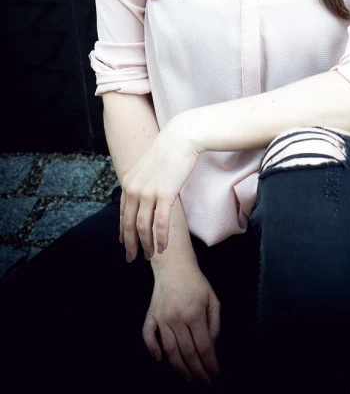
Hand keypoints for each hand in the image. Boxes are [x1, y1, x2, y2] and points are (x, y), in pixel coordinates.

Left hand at [120, 123, 200, 261]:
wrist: (180, 138)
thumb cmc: (168, 151)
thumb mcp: (147, 167)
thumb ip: (142, 182)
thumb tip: (144, 196)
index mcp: (128, 182)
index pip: (122, 213)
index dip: (123, 231)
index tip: (125, 243)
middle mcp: (134, 189)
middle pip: (129, 224)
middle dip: (131, 244)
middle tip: (133, 258)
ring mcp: (148, 192)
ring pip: (143, 226)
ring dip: (146, 244)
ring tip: (150, 255)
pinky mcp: (165, 194)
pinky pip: (160, 222)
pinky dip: (161, 238)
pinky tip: (163, 247)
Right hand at [142, 261, 220, 386]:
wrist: (174, 265)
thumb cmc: (196, 282)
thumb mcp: (212, 299)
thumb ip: (215, 323)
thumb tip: (212, 345)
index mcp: (194, 313)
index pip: (204, 347)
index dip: (210, 365)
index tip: (215, 375)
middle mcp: (177, 318)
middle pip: (187, 353)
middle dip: (198, 372)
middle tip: (204, 383)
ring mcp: (162, 318)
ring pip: (169, 350)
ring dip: (178, 368)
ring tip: (188, 377)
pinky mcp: (151, 315)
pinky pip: (147, 336)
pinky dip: (152, 350)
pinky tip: (159, 359)